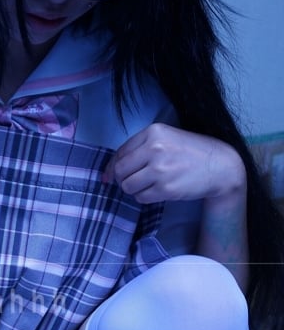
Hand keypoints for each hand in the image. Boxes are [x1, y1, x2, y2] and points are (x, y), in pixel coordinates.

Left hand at [102, 123, 245, 202]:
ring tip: (149, 185)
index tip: (111, 176)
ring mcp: (160, 170)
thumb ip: (139, 149)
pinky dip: (145, 197)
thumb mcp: (167, 139)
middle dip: (123, 179)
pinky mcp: (166, 189)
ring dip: (134, 189)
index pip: (120, 153)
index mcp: (153, 132)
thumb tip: (107, 174)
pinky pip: (141, 197)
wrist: (221, 166)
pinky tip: (158, 191)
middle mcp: (155, 149)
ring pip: (128, 186)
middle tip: (136, 180)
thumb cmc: (192, 152)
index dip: (113, 167)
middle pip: (120, 171)